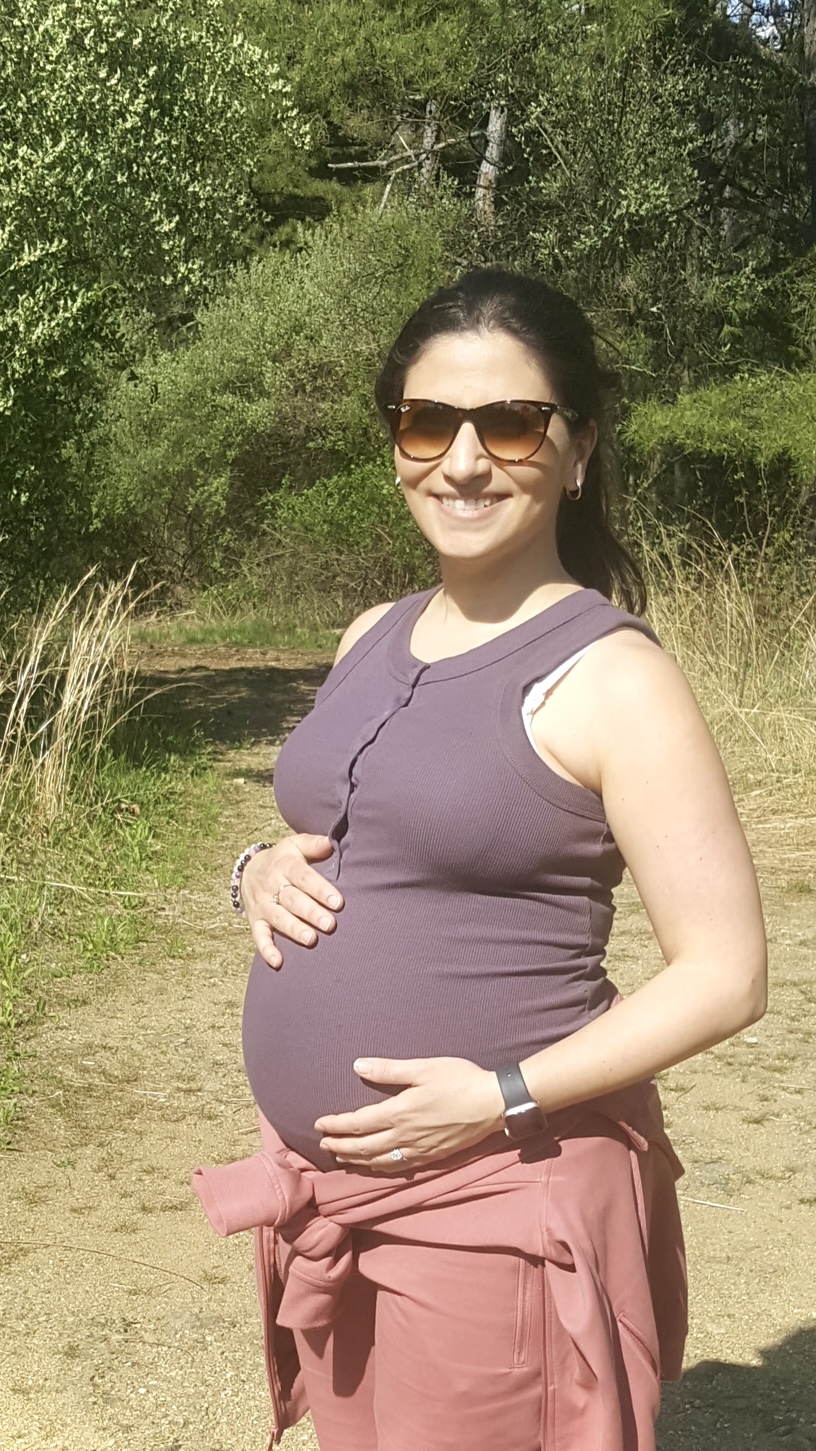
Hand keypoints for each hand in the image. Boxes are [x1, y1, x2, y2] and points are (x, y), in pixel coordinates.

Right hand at [241, 833, 343, 968]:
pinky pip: (258, 936)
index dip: (320, 889)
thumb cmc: (283, 859)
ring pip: (278, 917)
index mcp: (284, 865)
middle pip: (292, 899)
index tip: (338, 901)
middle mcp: (272, 885)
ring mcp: (262, 904)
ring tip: (311, 939)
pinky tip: (278, 962)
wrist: (249, 869)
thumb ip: (313, 844)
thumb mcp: (294, 845)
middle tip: (329, 924)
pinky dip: (266, 949)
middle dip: (310, 912)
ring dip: (293, 929)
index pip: (303, 877)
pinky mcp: (255, 920)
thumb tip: (331, 842)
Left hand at [315, 1057, 505, 1172]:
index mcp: (399, 1112)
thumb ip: (388, 1071)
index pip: (357, 1124)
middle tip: (322, 1144)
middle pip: (362, 1147)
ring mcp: (418, 1150)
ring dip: (356, 1161)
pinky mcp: (431, 1157)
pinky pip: (398, 1168)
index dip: (335, 1125)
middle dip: (339, 1146)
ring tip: (341, 1158)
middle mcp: (405, 1136)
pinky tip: (375, 1166)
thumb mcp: (423, 1068)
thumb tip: (357, 1066)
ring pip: (378, 1162)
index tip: (319, 1124)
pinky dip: (379, 1168)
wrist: (492, 1104)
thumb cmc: (459, 1080)